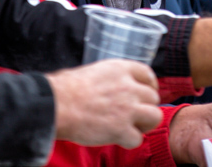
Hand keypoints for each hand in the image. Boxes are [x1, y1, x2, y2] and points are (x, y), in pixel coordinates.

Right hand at [46, 60, 162, 147]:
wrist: (56, 105)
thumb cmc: (64, 89)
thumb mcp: (91, 72)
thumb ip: (108, 79)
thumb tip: (109, 87)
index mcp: (120, 69)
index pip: (147, 74)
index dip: (149, 85)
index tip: (145, 92)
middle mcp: (128, 87)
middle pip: (153, 97)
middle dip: (145, 106)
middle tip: (133, 114)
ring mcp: (128, 109)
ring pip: (155, 116)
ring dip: (145, 124)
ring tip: (132, 127)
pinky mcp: (122, 129)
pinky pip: (138, 139)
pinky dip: (129, 141)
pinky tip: (117, 138)